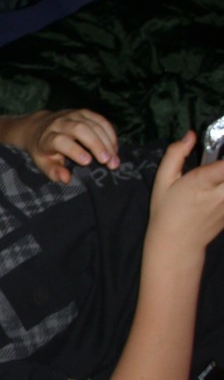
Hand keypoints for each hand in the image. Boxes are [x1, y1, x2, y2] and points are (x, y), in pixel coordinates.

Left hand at [18, 109, 119, 183]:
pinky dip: (110, 133)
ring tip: (114, 158)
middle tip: (107, 161)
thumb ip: (54, 172)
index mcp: (47, 137)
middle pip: (80, 129)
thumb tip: (66, 179)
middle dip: (96, 144)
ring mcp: (73, 115)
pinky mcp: (84, 112)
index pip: (60, 141)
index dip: (74, 150)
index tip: (87, 162)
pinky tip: (114, 147)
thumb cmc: (43, 151)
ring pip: (93, 124)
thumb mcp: (43, 164)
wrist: (39, 127)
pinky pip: (101, 120)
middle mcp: (60, 123)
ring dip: (107, 141)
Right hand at [148, 131, 223, 255]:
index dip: (222, 161)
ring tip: (217, 176)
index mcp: (201, 182)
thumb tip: (189, 136)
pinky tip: (217, 188)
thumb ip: (175, 155)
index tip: (219, 145)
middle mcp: (220, 193)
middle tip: (218, 167)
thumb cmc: (167, 211)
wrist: (176, 244)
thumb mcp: (162, 182)